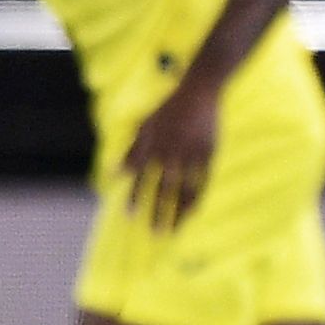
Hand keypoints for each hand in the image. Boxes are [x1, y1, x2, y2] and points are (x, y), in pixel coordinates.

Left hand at [122, 80, 220, 232]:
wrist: (199, 92)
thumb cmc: (169, 110)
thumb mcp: (146, 127)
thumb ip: (132, 151)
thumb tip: (115, 174)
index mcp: (153, 146)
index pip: (141, 177)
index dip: (136, 197)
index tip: (131, 216)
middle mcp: (171, 152)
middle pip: (164, 188)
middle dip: (159, 211)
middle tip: (155, 232)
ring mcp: (192, 154)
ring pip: (185, 188)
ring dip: (179, 211)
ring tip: (175, 229)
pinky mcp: (209, 153)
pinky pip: (204, 180)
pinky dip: (198, 197)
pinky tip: (193, 212)